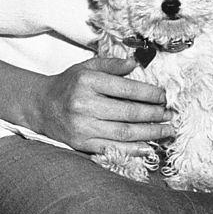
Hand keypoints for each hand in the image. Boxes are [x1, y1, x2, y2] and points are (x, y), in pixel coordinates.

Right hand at [30, 56, 174, 155]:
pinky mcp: (80, 144)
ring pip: (124, 133)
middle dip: (154, 115)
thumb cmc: (69, 84)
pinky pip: (111, 149)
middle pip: (128, 112)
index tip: (164, 96)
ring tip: (167, 130)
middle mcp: (84, 104)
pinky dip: (132, 150)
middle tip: (171, 115)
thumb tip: (135, 63)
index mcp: (87, 81)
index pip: (126, 89)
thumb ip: (111, 64)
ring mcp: (82, 127)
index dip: (149, 94)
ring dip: (150, 133)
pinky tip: (148, 147)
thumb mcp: (86, 66)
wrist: (41, 107)